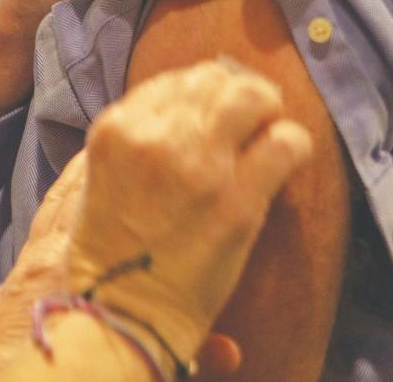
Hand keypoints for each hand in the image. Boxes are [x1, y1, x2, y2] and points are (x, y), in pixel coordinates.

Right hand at [0, 64, 298, 380]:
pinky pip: (284, 143)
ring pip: (251, 97)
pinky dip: (293, 144)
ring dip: (267, 108)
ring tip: (270, 130)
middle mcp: (156, 137)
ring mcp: (199, 166)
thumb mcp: (99, 174)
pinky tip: (288, 157)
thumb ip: (136, 134)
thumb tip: (185, 104)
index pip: (173, 79)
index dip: (201, 90)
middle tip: (252, 114)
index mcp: (116, 129)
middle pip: (213, 80)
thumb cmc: (109, 251)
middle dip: (236, 92)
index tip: (214, 108)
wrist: (121, 312)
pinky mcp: (238, 201)